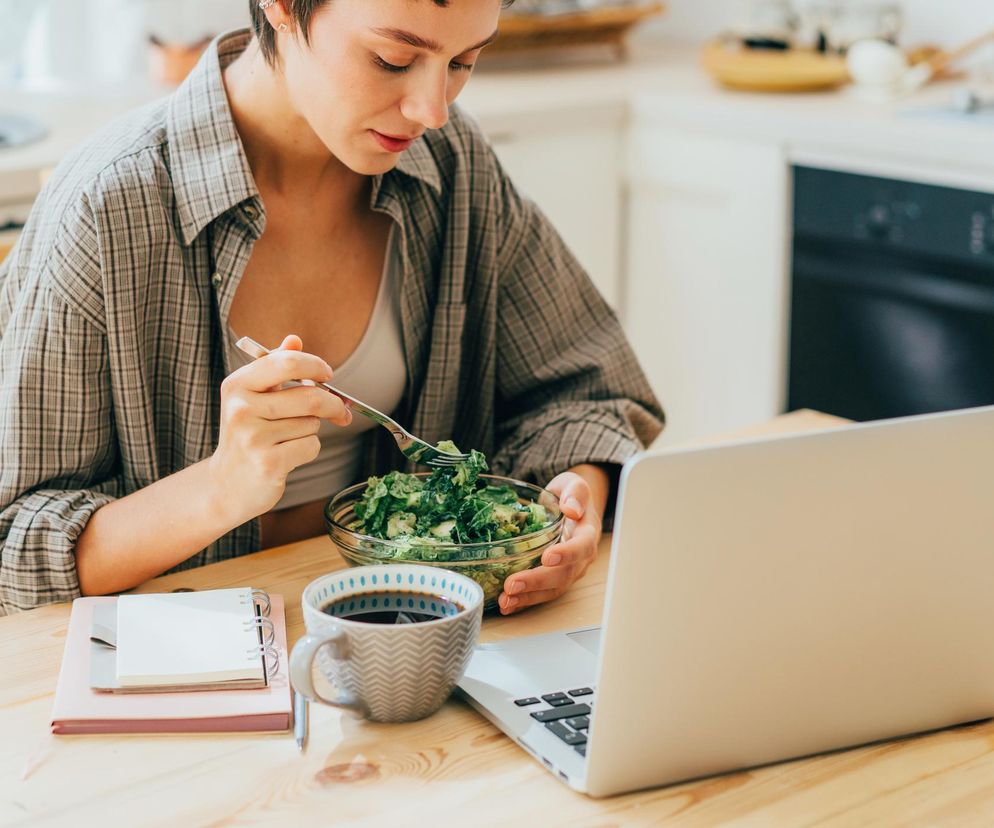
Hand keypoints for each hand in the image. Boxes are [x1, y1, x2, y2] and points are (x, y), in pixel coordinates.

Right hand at [208, 335, 351, 522]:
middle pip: (311, 397)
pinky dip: (308, 450)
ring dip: (311, 430)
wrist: (226, 485)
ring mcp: (253, 438)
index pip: (286, 363)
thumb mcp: (254, 397)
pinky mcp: (268, 464)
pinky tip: (288, 455)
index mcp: (237, 385)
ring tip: (287, 438)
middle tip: (340, 411)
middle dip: (333, 404)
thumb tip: (294, 340)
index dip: (315, 366)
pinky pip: (310, 447)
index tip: (328, 375)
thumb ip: (274, 367)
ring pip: (312, 424)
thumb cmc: (247, 434)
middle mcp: (241, 409)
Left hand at [498, 471, 602, 614]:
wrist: (573, 507)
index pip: (582, 547)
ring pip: (552, 589)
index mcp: (587, 534)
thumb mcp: (574, 484)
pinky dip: (524, 600)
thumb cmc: (571, 495)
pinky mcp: (556, 579)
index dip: (567, 554)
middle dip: (537, 582)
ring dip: (528, 597)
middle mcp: (581, 558)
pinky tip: (506, 605)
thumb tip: (572, 508)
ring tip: (505, 600)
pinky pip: (542, 593)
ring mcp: (570, 571)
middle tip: (511, 584)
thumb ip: (575, 493)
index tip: (547, 557)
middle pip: (563, 575)